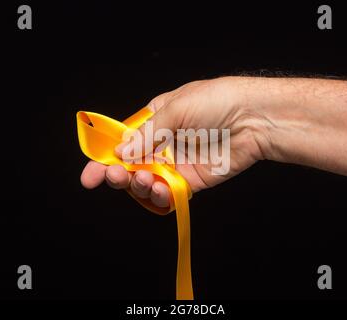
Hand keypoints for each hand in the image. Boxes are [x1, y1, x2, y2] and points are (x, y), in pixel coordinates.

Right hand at [80, 77, 268, 207]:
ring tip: (143, 181)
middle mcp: (163, 144)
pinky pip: (169, 193)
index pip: (122, 141)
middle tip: (116, 177)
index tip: (91, 175)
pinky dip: (160, 196)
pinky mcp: (191, 181)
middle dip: (118, 174)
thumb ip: (147, 133)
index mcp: (155, 121)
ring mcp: (176, 163)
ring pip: (147, 182)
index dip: (105, 157)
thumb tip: (121, 152)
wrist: (254, 118)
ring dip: (139, 186)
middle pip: (131, 165)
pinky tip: (158, 191)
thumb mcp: (176, 107)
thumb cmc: (217, 101)